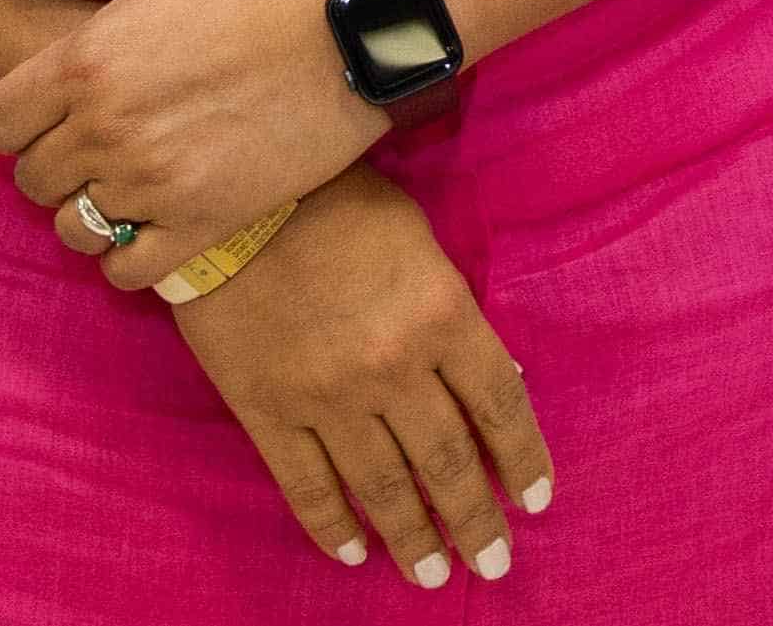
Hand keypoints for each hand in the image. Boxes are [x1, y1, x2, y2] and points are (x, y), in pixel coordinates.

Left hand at [0, 0, 383, 284]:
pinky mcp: (203, 223)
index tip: (57, 107)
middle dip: (56, 159)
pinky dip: (128, 253)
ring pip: (72, 226)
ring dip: (90, 206)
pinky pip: (127, 268)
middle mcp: (108, 129)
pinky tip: (153, 220)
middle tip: (102, 138)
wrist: (355, 28)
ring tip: (129, 179)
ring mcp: (153, 183)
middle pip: (31, 178)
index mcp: (85, 62)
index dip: (19, 117)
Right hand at [171, 166, 552, 588]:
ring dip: (413, 539)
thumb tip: (495, 382)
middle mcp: (393, 368)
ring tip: (433, 576)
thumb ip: (456, 315)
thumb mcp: (422, 244)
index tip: (536, 503)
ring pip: (382, 487)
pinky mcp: (268, 411)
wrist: (235, 197)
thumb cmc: (341, 203)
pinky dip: (332, 526)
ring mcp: (327, 397)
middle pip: (448, 463)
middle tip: (494, 565)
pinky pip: (306, 486)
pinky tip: (354, 552)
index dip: (524, 460)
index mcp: (442, 316)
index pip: (499, 406)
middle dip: (476, 522)